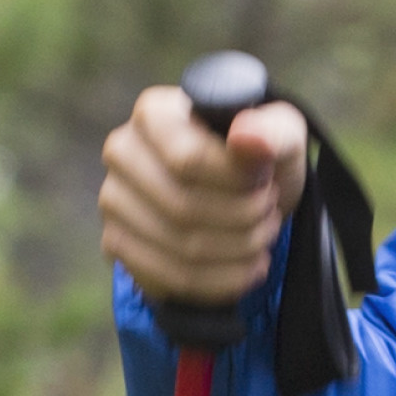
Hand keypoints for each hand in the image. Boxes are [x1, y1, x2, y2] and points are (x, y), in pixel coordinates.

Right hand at [97, 81, 304, 311]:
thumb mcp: (282, 135)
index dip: (237, 183)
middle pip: (184, 209)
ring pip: (181, 249)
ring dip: (238, 251)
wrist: (245, 195)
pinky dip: (221, 282)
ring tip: (260, 235)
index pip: (188, 160)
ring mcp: (113, 199)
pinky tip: (246, 266)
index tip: (265, 182)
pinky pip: (170, 278)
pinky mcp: (118, 243)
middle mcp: (122, 151)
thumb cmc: (258, 158)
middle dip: (243, 219)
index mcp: (154, 113)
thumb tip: (246, 139)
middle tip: (267, 211)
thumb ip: (273, 133)